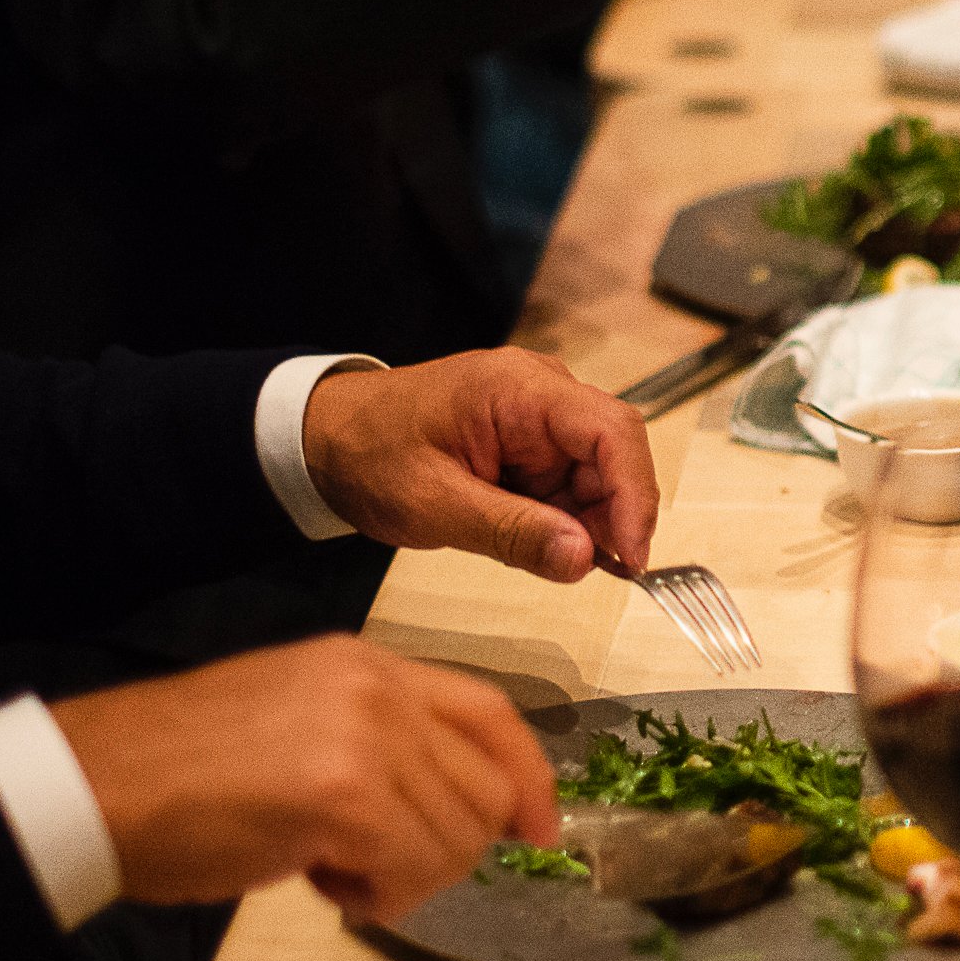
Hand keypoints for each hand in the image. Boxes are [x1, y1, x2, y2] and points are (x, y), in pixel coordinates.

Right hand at [55, 636, 560, 922]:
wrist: (94, 785)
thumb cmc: (174, 772)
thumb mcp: (293, 722)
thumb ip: (376, 744)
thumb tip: (444, 804)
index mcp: (366, 665)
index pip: (490, 713)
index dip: (526, 777)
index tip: (539, 828)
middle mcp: (377, 689)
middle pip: (485, 785)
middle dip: (451, 848)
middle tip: (373, 868)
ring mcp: (367, 737)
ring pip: (458, 835)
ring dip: (408, 878)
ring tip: (333, 870)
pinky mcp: (346, 795)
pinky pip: (415, 868)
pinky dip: (381, 897)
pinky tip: (321, 882)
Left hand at [303, 346, 660, 581]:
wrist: (324, 439)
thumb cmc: (369, 454)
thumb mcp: (434, 504)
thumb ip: (512, 533)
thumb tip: (585, 559)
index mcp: (520, 390)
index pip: (613, 431)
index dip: (635, 495)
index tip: (632, 555)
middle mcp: (542, 393)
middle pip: (614, 455)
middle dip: (611, 517)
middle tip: (593, 570)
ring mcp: (539, 418)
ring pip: (597, 476)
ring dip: (584, 524)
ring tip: (540, 555)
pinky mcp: (532, 444)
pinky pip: (570, 484)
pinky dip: (563, 522)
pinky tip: (536, 544)